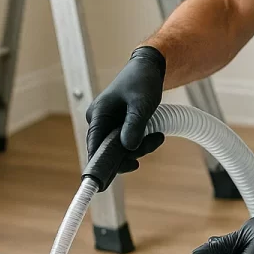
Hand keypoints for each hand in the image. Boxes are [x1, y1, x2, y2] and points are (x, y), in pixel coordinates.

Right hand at [85, 46, 165, 172]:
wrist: (149, 68)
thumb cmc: (143, 81)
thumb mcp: (142, 104)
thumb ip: (134, 126)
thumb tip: (128, 148)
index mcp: (98, 115)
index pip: (95, 147)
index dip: (100, 166)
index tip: (103, 185)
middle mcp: (100, 122)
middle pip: (109, 152)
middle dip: (131, 153)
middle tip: (154, 142)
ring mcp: (109, 125)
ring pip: (121, 149)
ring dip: (140, 148)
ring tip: (158, 136)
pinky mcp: (119, 127)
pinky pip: (127, 143)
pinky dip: (141, 143)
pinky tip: (155, 135)